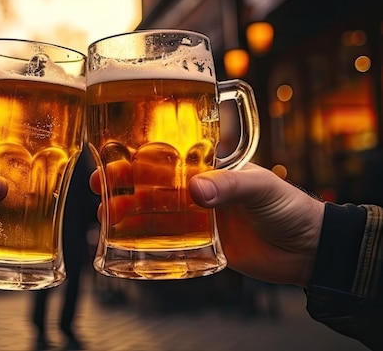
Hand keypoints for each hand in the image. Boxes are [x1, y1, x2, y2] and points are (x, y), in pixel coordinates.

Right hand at [89, 163, 324, 286]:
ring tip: (106, 215)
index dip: (138, 158)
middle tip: (100, 189)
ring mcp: (198, 217)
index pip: (167, 158)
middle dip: (123, 184)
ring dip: (128, 211)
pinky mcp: (201, 243)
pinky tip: (126, 240)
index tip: (112, 161)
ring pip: (154, 212)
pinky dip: (146, 239)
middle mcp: (199, 190)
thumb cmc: (289, 207)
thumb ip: (229, 186)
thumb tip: (194, 191)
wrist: (308, 250)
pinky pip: (168, 240)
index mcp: (210, 168)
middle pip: (152, 184)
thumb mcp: (261, 188)